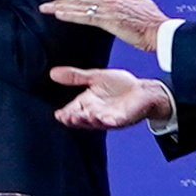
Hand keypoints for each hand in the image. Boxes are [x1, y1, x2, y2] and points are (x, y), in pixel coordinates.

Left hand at [43, 0, 172, 52]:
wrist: (161, 31)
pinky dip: (71, 15)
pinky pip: (85, 16)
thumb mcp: (141, 1)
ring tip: (45, 8)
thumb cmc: (154, 21)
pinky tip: (59, 15)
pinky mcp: (109, 20)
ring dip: (61, 7)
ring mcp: (109, 9)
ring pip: (80, 6)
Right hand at [53, 66, 176, 131]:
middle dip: (74, 119)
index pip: (72, 111)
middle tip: (67, 117)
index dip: (66, 114)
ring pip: (95, 122)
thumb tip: (52, 73)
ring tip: (81, 117)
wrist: (143, 91)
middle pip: (82, 119)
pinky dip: (109, 121)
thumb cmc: (119, 86)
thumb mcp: (95, 77)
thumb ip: (75, 77)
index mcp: (87, 103)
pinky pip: (114, 121)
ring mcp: (108, 118)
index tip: (58, 114)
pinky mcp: (122, 119)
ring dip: (88, 120)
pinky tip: (104, 119)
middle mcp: (95, 113)